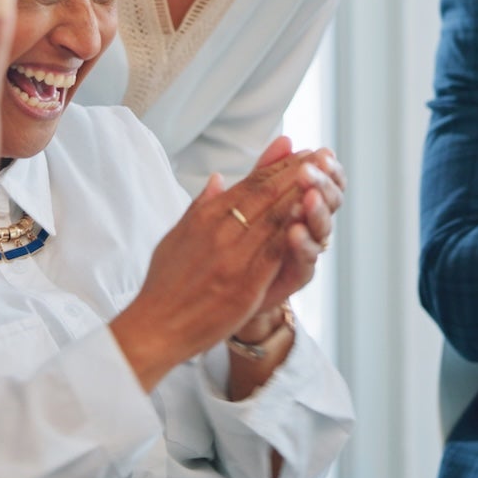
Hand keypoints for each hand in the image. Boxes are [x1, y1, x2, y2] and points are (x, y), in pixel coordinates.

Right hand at [110, 149, 331, 390]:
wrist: (155, 326)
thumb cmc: (164, 285)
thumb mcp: (176, 236)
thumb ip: (201, 206)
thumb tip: (218, 179)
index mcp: (204, 217)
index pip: (248, 183)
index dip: (276, 165)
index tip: (297, 151)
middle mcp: (220, 231)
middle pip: (265, 193)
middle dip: (295, 172)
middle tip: (318, 155)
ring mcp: (233, 257)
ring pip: (274, 217)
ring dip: (301, 194)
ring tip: (322, 177)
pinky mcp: (245, 284)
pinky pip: (275, 252)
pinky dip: (294, 232)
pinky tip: (310, 218)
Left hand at [249, 144, 343, 317]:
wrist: (222, 283)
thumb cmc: (241, 236)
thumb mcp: (251, 197)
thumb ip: (267, 170)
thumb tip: (286, 139)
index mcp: (304, 202)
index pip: (326, 181)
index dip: (328, 169)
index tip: (326, 154)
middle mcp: (311, 224)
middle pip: (329, 201)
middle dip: (322, 184)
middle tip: (311, 171)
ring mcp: (307, 249)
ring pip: (322, 229)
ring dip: (316, 211)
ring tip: (308, 197)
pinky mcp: (298, 274)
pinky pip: (307, 260)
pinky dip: (303, 244)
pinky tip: (295, 231)